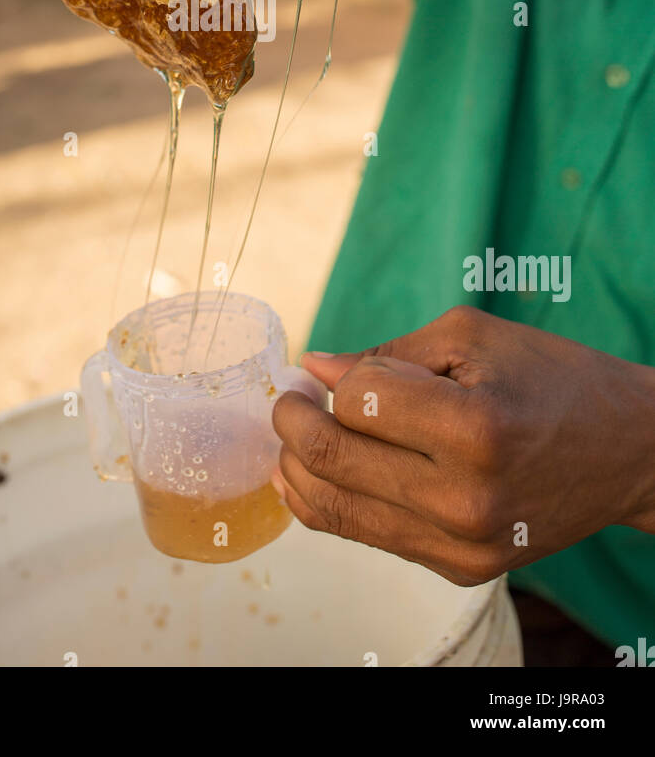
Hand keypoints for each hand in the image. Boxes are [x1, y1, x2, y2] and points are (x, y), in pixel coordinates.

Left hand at [272, 305, 654, 585]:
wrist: (627, 452)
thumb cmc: (552, 379)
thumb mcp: (471, 339)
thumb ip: (387, 356)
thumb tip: (316, 369)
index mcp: (474, 428)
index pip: (356, 402)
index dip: (325, 379)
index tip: (313, 370)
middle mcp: (464, 497)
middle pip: (331, 460)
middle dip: (292, 422)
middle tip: (288, 399)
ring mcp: (460, 543)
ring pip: (336, 508)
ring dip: (297, 466)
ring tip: (295, 434)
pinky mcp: (459, 569)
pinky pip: (368, 536)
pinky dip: (331, 502)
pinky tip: (317, 472)